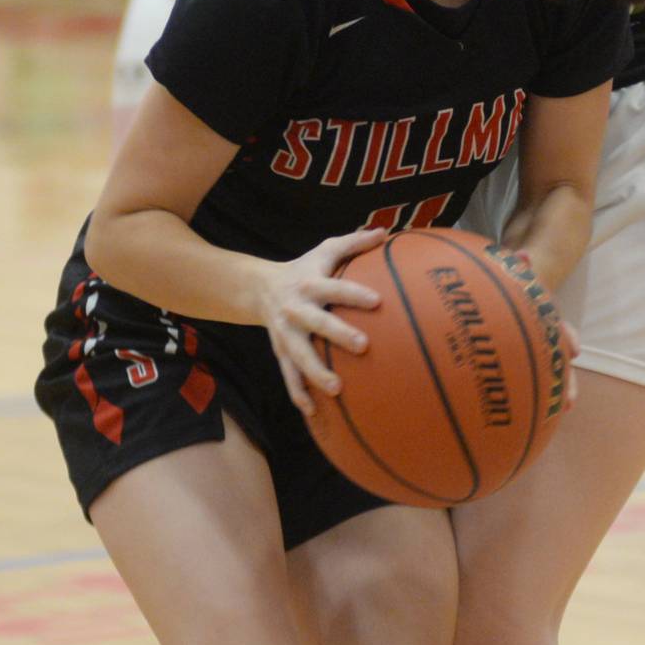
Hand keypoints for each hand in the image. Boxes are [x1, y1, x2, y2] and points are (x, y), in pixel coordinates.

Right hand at [262, 226, 385, 417]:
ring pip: (299, 356)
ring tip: (337, 390)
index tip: (378, 302)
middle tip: (363, 345)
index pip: (335, 287)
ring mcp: (286, 334)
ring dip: (315, 373)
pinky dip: (298, 394)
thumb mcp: (325, 251)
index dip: (354, 293)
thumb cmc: (305, 268)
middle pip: (317, 322)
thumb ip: (354, 243)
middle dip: (338, 334)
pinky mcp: (280, 352)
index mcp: (310, 283)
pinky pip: (288, 376)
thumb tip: (385, 232)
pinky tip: (313, 412)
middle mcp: (296, 309)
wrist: (259, 288)